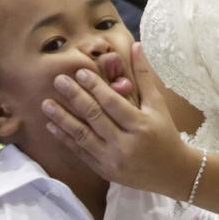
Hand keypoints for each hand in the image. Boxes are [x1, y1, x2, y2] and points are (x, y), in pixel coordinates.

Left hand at [42, 44, 191, 196]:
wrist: (172, 173)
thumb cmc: (165, 133)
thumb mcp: (158, 104)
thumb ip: (144, 76)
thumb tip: (136, 46)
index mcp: (140, 125)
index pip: (112, 103)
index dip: (95, 86)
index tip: (79, 72)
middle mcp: (125, 144)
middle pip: (94, 117)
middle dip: (74, 97)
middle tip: (58, 80)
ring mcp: (112, 160)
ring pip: (83, 136)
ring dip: (62, 119)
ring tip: (46, 103)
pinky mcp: (104, 171)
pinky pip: (80, 152)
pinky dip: (65, 139)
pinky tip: (52, 126)